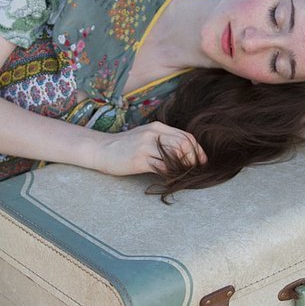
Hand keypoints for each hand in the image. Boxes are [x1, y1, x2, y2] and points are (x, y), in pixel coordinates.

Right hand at [93, 121, 207, 175]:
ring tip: (184, 175)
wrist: (101, 149)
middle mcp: (153, 134)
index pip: (186, 136)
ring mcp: (146, 146)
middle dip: (194, 159)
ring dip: (183, 167)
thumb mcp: (145, 136)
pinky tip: (171, 178)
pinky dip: (170, 174)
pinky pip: (161, 167)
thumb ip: (163, 140)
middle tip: (195, 170)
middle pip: (184, 145)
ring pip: (175, 156)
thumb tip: (185, 153)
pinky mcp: (139, 160)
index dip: (198, 150)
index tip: (202, 161)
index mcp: (157, 127)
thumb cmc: (125, 146)